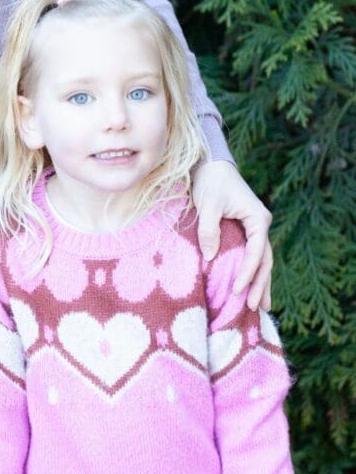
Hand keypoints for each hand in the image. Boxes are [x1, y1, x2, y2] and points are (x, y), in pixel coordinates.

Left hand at [193, 159, 272, 310]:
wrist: (211, 165)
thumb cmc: (211, 182)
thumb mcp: (209, 205)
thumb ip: (209, 230)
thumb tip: (209, 257)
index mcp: (258, 219)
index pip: (256, 252)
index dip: (248, 273)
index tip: (238, 290)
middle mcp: (261, 226)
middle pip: (265, 261)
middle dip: (260, 285)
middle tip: (256, 308)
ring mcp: (255, 228)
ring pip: (262, 261)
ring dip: (261, 282)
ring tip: (262, 307)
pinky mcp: (246, 230)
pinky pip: (252, 255)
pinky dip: (252, 271)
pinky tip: (251, 287)